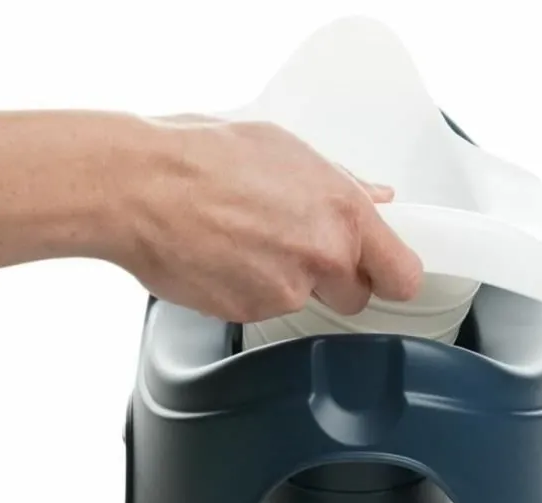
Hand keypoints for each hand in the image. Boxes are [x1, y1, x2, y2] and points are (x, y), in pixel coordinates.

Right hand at [108, 116, 422, 321]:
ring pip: (302, 303)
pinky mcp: (244, 315)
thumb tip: (376, 198)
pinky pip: (261, 309)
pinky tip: (225, 259)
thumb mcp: (283, 149)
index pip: (402, 275)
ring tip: (245, 243)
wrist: (139, 188)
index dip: (393, 277)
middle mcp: (320, 258)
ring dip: (284, 282)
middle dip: (334, 281)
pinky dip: (248, 292)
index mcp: (342, 213)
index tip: (386, 276)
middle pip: (355, 298)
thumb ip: (340, 183)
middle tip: (296, 249)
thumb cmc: (202, 157)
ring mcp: (282, 292)